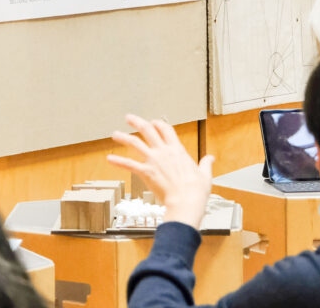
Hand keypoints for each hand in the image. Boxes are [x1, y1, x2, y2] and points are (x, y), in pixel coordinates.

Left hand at [107, 114, 213, 229]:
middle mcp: (164, 152)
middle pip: (147, 130)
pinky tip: (109, 159)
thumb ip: (206, 164)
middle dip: (137, 122)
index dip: (158, 123)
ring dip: (123, 137)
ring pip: (135, 143)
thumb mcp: (205, 175)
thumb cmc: (196, 191)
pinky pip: (129, 164)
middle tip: (129, 118)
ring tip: (114, 134)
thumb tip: (211, 158)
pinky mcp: (145, 172)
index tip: (153, 122)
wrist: (186, 202)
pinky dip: (118, 161)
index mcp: (177, 150)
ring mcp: (153, 160)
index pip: (166, 129)